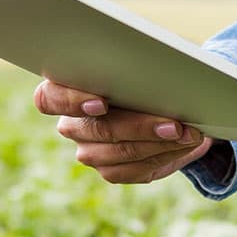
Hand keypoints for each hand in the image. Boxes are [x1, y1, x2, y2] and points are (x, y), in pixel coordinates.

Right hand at [33, 79, 213, 183]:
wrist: (159, 106)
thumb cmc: (142, 77)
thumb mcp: (137, 65)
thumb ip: (135, 66)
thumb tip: (163, 67)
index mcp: (64, 90)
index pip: (48, 98)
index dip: (71, 101)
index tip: (102, 102)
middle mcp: (72, 124)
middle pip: (96, 129)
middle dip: (139, 126)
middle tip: (173, 124)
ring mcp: (89, 151)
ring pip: (119, 153)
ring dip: (158, 144)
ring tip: (189, 134)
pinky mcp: (111, 170)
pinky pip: (135, 170)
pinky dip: (165, 156)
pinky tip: (185, 145)